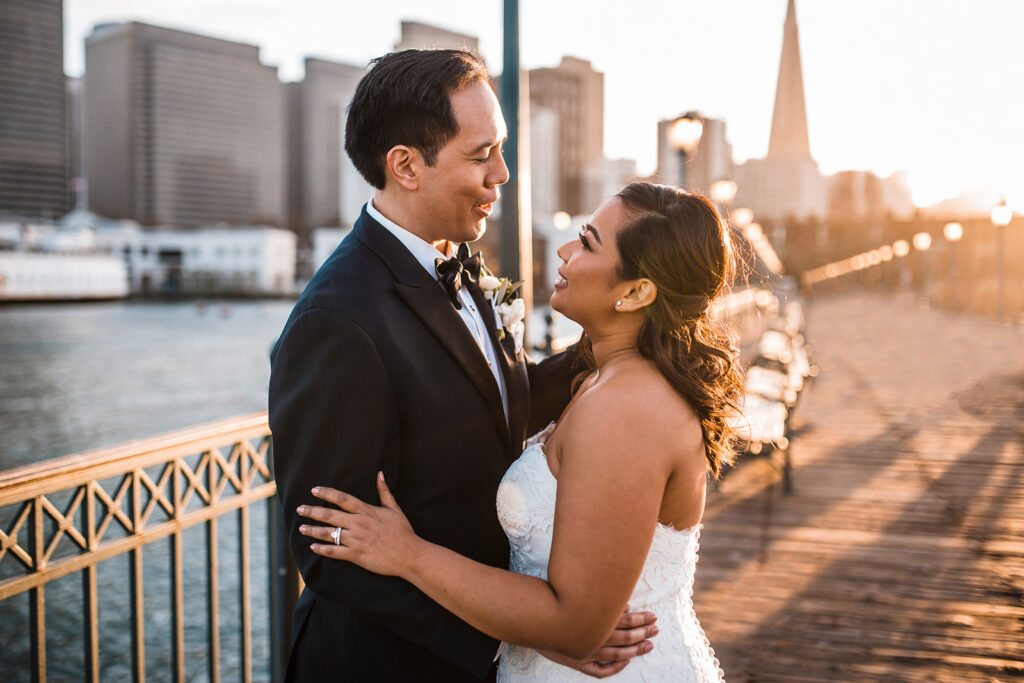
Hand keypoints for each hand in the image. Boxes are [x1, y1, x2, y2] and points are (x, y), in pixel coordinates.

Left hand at [297, 472, 416, 576]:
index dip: (327, 493)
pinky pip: (335, 552)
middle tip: (300, 509)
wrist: (409, 554)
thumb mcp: (394, 509)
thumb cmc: (403, 531)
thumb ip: (384, 492)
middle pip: (331, 515)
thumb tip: (380, 474)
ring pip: (330, 533)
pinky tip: (313, 547)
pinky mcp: (356, 555)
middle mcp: (359, 524)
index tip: (314, 490)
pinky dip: (323, 549)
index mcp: (367, 511)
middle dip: (313, 511)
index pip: (343, 499)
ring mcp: (357, 540)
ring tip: (301, 528)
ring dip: (313, 530)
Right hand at [537, 606, 656, 677]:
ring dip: (635, 650)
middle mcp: (593, 638)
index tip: (653, 617)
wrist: (530, 620)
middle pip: (625, 637)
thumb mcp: (579, 596)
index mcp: (595, 620)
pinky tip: (626, 662)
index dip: (641, 619)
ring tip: (649, 645)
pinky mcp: (578, 662)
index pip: (625, 620)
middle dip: (643, 632)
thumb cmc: (554, 603)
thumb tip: (626, 605)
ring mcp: (586, 653)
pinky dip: (615, 668)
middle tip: (656, 629)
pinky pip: (601, 671)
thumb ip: (603, 601)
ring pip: (618, 655)